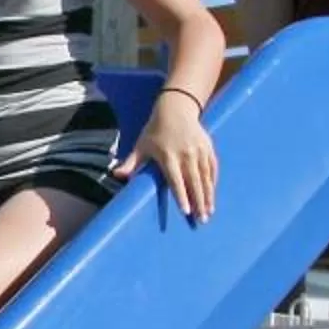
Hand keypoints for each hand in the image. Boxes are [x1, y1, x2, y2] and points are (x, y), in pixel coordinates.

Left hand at [116, 93, 218, 223]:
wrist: (176, 108)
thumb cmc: (155, 129)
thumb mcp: (141, 145)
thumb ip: (131, 162)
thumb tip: (116, 175)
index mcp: (168, 155)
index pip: (176, 180)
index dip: (181, 196)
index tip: (185, 211)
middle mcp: (186, 154)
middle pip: (194, 182)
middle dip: (198, 202)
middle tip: (201, 220)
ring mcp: (199, 151)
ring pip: (206, 178)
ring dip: (208, 196)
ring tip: (209, 212)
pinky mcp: (208, 148)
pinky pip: (212, 168)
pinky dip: (212, 182)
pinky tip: (212, 195)